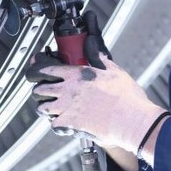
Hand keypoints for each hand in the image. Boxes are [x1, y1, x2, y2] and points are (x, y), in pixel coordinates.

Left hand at [31, 54, 166, 151]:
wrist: (132, 121)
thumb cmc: (127, 97)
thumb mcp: (115, 71)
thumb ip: (99, 58)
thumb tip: (92, 45)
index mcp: (78, 75)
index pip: (47, 69)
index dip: (39, 69)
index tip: (39, 70)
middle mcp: (68, 91)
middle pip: (40, 89)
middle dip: (40, 89)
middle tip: (46, 91)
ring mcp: (66, 108)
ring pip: (42, 108)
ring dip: (45, 107)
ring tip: (52, 107)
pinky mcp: (69, 125)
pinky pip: (52, 124)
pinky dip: (56, 123)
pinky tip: (63, 121)